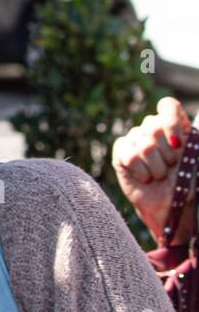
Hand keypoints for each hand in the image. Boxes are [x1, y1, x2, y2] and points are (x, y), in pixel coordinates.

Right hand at [111, 97, 194, 245]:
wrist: (169, 205)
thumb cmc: (187, 183)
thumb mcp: (196, 162)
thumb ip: (194, 142)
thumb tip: (189, 135)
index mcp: (174, 126)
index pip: (167, 106)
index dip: (170, 120)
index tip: (177, 142)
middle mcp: (152, 129)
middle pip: (152, 124)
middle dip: (166, 151)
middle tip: (171, 166)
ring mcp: (135, 139)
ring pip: (143, 144)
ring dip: (156, 166)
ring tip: (159, 175)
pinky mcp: (121, 152)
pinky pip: (128, 155)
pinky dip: (141, 170)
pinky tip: (145, 177)